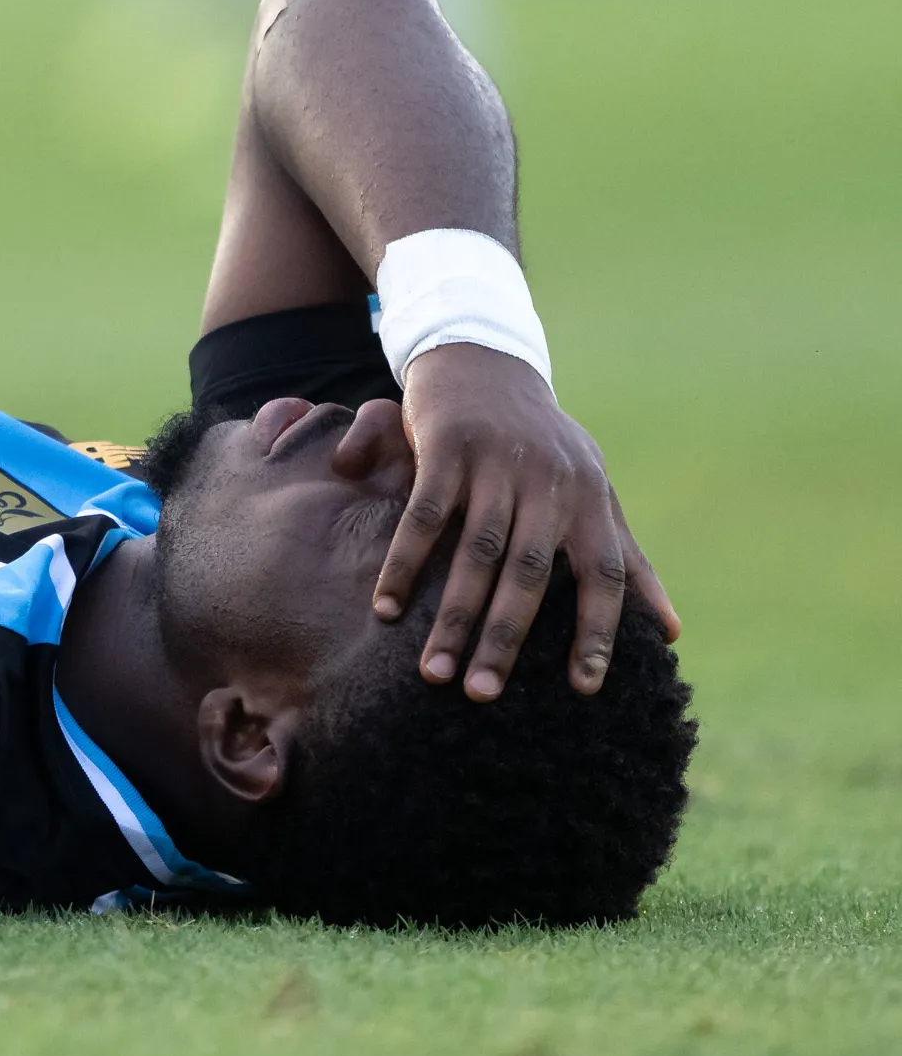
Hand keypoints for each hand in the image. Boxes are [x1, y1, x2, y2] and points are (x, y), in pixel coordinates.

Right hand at [362, 343, 677, 699]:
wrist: (484, 360)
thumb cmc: (543, 443)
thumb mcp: (591, 492)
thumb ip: (626, 559)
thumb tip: (671, 633)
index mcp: (589, 498)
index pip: (603, 575)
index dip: (596, 631)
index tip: (583, 689)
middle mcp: (548, 482)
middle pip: (529, 574)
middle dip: (505, 638)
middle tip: (482, 695)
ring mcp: (496, 463)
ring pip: (474, 553)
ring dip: (451, 616)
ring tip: (431, 671)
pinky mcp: (446, 445)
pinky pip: (422, 516)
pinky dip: (404, 564)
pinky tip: (386, 608)